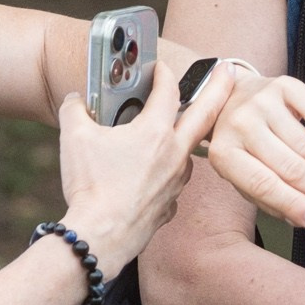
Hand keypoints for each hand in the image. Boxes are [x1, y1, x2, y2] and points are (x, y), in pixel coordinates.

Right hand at [58, 62, 215, 270]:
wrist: (99, 237)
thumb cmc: (90, 186)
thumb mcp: (74, 138)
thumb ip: (75, 110)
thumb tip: (74, 100)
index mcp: (155, 132)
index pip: (167, 91)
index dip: (164, 74)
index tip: (160, 67)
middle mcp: (174, 154)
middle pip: (205, 113)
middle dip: (219, 87)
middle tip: (230, 69)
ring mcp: (176, 182)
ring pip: (188, 153)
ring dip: (186, 139)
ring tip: (178, 132)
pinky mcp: (170, 206)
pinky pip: (173, 184)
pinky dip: (167, 175)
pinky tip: (152, 176)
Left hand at [204, 70, 304, 228]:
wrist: (230, 95)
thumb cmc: (240, 145)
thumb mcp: (240, 175)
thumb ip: (268, 200)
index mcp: (223, 153)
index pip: (262, 185)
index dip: (293, 204)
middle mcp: (240, 124)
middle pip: (289, 166)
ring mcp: (262, 102)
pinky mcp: (283, 84)